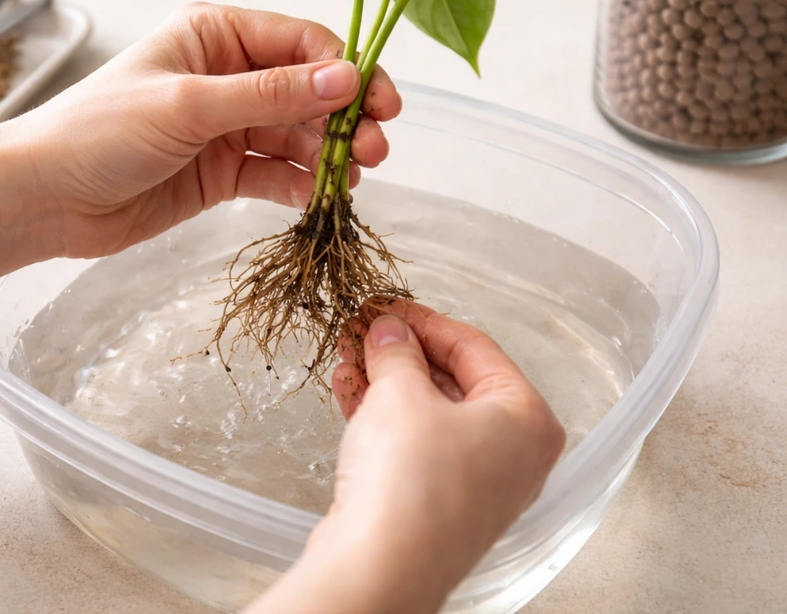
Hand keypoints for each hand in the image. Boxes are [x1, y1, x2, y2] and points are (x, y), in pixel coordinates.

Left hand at [14, 2, 401, 257]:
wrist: (45, 198)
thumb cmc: (98, 131)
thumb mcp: (189, 105)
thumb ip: (269, 95)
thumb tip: (345, 79)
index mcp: (215, 35)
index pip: (299, 42)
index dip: (344, 69)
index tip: (378, 103)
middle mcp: (226, 76)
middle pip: (307, 91)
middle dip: (345, 117)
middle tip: (377, 148)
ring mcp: (225, 127)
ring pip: (296, 135)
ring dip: (329, 154)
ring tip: (354, 176)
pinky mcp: (221, 173)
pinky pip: (274, 174)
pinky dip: (299, 184)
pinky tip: (318, 196)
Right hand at [247, 299, 564, 613]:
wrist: (381, 566)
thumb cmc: (410, 482)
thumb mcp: (401, 393)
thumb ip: (396, 351)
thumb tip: (389, 331)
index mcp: (526, 417)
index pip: (474, 347)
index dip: (423, 319)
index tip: (386, 305)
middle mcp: (512, 452)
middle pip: (452, 380)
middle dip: (399, 352)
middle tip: (361, 329)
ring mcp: (477, 482)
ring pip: (428, 412)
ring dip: (384, 382)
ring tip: (346, 357)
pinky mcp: (440, 502)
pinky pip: (415, 443)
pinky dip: (383, 417)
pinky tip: (349, 392)